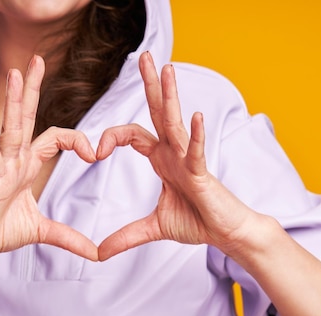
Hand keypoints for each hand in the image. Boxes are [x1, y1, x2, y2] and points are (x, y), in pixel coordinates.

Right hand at [0, 56, 97, 262]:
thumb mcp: (42, 232)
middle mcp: (14, 160)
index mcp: (28, 166)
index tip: (95, 154)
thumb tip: (96, 253)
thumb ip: (69, 237)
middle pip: (27, 117)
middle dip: (33, 89)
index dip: (76, 140)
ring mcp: (1, 167)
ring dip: (15, 100)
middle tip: (37, 59)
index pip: (55, 138)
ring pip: (10, 128)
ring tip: (16, 72)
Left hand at [96, 51, 257, 260]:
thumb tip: (99, 253)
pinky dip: (194, 135)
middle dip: (150, 85)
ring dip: (170, 96)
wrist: (225, 234)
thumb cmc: (197, 222)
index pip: (132, 135)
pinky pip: (196, 151)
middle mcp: (174, 152)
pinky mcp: (202, 174)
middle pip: (157, 113)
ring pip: (175, 123)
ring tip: (166, 68)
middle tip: (143, 56)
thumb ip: (126, 236)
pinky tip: (193, 116)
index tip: (94, 152)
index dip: (111, 137)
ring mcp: (189, 159)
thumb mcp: (153, 228)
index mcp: (161, 159)